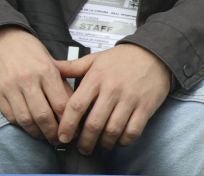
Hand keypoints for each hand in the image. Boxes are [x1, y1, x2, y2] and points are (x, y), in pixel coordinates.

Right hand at [0, 26, 71, 144]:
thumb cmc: (29, 51)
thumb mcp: (51, 62)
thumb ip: (62, 86)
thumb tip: (74, 112)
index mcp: (45, 70)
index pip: (61, 105)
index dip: (69, 124)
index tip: (72, 132)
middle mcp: (27, 79)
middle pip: (44, 117)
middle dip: (53, 134)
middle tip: (58, 139)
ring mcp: (9, 86)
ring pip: (26, 120)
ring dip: (37, 133)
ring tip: (44, 135)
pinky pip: (10, 116)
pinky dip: (21, 125)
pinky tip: (28, 125)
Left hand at [57, 44, 171, 154]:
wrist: (153, 54)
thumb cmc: (120, 58)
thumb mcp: (94, 58)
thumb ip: (72, 66)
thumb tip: (51, 67)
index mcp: (95, 78)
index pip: (77, 105)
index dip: (68, 124)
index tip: (62, 136)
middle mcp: (111, 91)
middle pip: (94, 122)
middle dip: (85, 140)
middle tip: (81, 149)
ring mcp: (129, 100)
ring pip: (113, 129)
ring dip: (104, 143)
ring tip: (98, 147)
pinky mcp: (146, 108)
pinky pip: (134, 131)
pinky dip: (124, 140)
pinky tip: (118, 142)